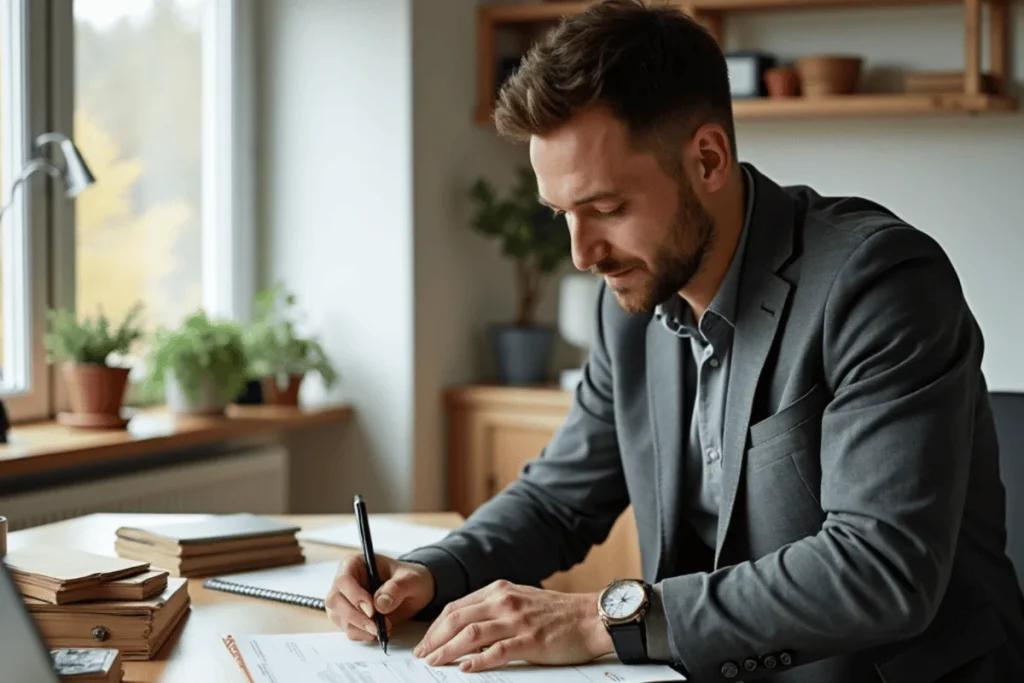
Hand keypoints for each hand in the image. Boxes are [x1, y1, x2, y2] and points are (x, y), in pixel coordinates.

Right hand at [325, 553, 434, 642]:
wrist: (414, 591)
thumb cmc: (409, 579)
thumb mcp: (411, 579)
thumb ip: (397, 588)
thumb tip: (380, 603)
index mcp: (355, 564)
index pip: (344, 580)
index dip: (354, 596)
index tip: (372, 611)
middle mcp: (345, 581)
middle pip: (335, 601)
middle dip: (356, 617)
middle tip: (377, 627)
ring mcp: (344, 600)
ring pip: (339, 617)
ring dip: (360, 628)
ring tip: (384, 628)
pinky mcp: (348, 616)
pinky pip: (348, 629)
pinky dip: (362, 634)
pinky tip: (379, 631)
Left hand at [413, 579, 612, 672]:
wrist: (590, 617)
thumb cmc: (557, 612)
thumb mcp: (521, 599)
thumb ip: (494, 607)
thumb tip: (465, 626)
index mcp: (499, 590)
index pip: (456, 607)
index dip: (436, 626)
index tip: (425, 642)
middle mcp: (505, 601)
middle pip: (457, 619)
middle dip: (434, 639)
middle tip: (422, 656)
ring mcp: (517, 620)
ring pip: (471, 634)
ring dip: (447, 650)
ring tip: (435, 663)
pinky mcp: (531, 640)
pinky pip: (498, 651)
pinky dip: (478, 661)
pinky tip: (465, 668)